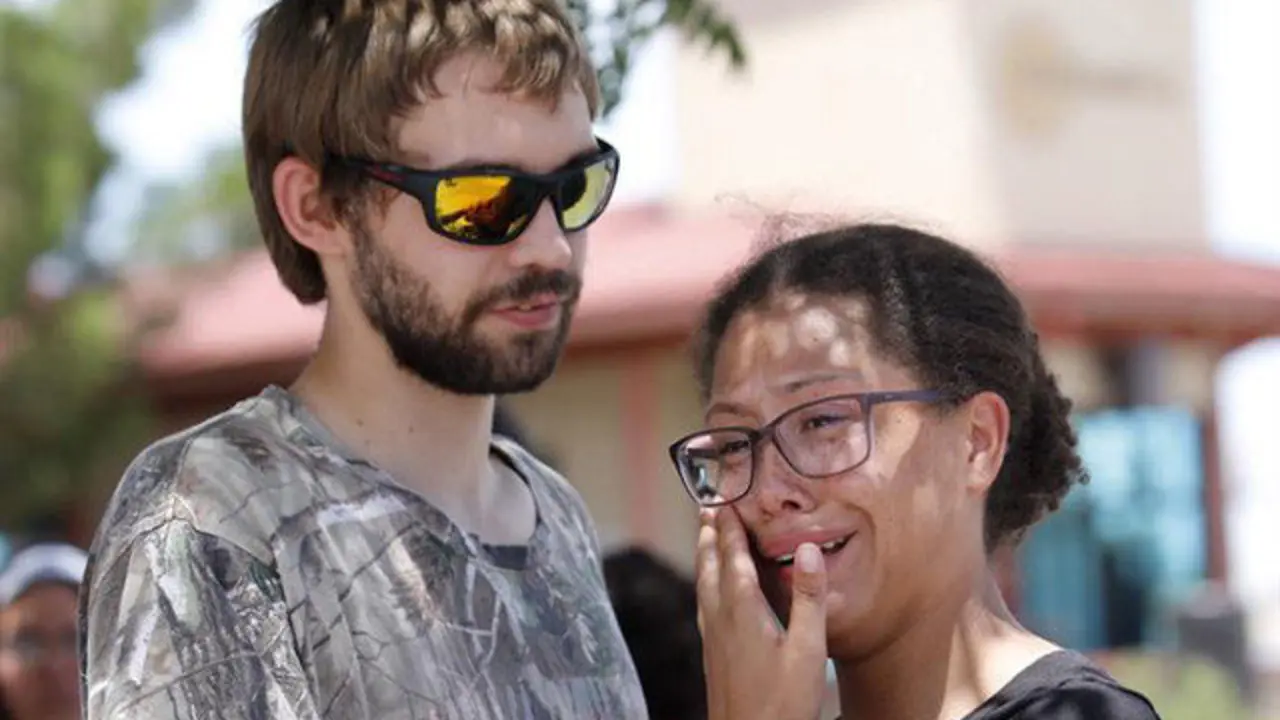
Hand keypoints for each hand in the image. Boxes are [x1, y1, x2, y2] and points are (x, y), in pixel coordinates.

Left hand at [696, 507, 828, 719]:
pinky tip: (710, 595)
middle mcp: (721, 620)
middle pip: (710, 567)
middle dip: (709, 536)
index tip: (725, 501)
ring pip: (703, 586)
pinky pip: (705, 607)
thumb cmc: (783, 702)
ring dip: (704, 558)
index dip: (728, 528)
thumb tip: (807, 548)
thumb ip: (809, 598)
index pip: (732, 558)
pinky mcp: (712, 657)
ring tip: (704, 539)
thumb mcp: (809, 649)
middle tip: (707, 509)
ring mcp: (713, 639)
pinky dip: (706, 585)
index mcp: (742, 611)